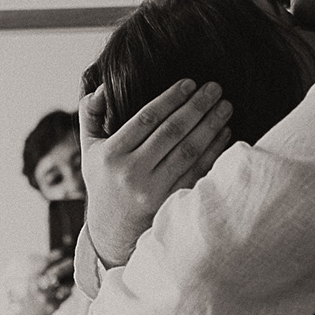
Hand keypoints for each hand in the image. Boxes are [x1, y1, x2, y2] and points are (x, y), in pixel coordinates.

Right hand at [9, 250, 73, 314]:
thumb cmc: (34, 297)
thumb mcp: (34, 283)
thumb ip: (44, 271)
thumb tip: (60, 255)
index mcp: (31, 279)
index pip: (41, 264)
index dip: (51, 257)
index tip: (61, 252)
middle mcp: (37, 288)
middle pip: (53, 274)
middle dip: (64, 267)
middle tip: (72, 261)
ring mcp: (44, 298)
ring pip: (62, 286)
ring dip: (70, 281)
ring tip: (75, 275)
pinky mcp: (52, 307)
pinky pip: (65, 296)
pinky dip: (69, 292)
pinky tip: (70, 289)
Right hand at [79, 80, 232, 266]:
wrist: (112, 231)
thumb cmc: (104, 181)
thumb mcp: (89, 150)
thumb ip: (90, 115)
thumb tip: (101, 88)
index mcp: (111, 155)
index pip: (146, 119)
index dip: (170, 99)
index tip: (190, 83)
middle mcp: (131, 173)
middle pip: (171, 133)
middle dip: (196, 107)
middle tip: (215, 88)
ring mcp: (153, 191)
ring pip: (188, 151)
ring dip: (210, 126)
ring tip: (225, 107)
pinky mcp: (171, 204)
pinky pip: (198, 172)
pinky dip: (214, 151)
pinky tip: (225, 134)